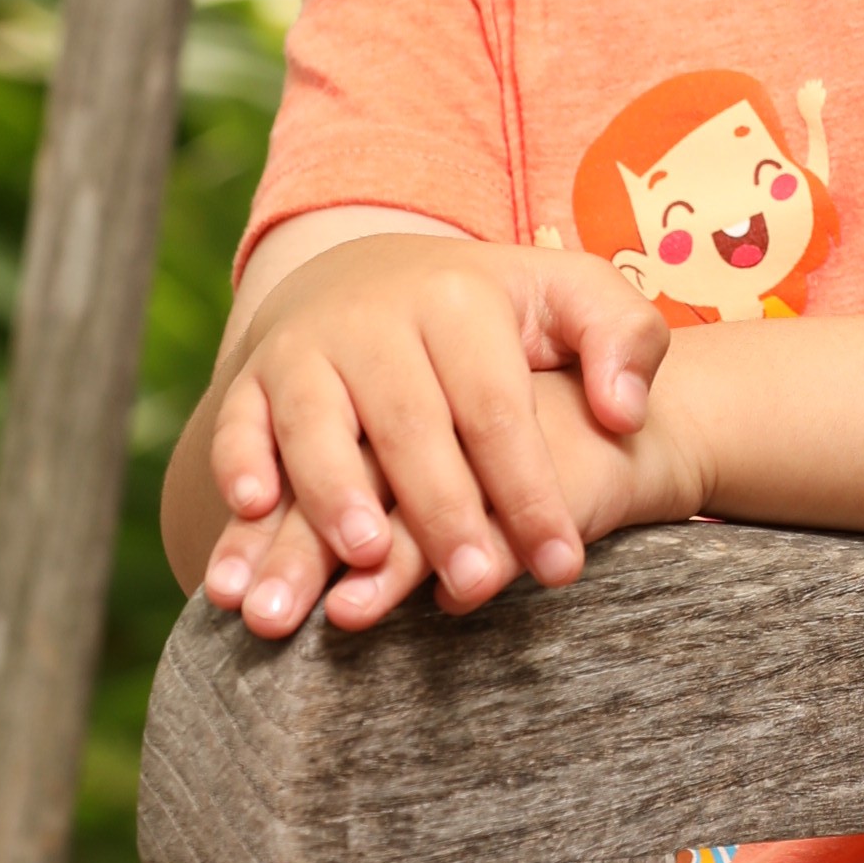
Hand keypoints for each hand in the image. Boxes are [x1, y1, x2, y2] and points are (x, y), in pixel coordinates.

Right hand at [194, 234, 683, 633]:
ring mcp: (306, 347)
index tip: (562, 566)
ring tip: (363, 561)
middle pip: (409, 423)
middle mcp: (375, 319)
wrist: (370, 277)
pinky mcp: (253, 377)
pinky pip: (239, 422)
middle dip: (442, 510)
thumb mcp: (572, 299)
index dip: (529, 488)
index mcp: (459, 300)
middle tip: (474, 586)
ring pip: (315, 423)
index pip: (498, 407)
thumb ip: (625, 338)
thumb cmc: (493, 314)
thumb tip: (624, 413)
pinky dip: (238, 465)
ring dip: (333, 493)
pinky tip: (252, 516)